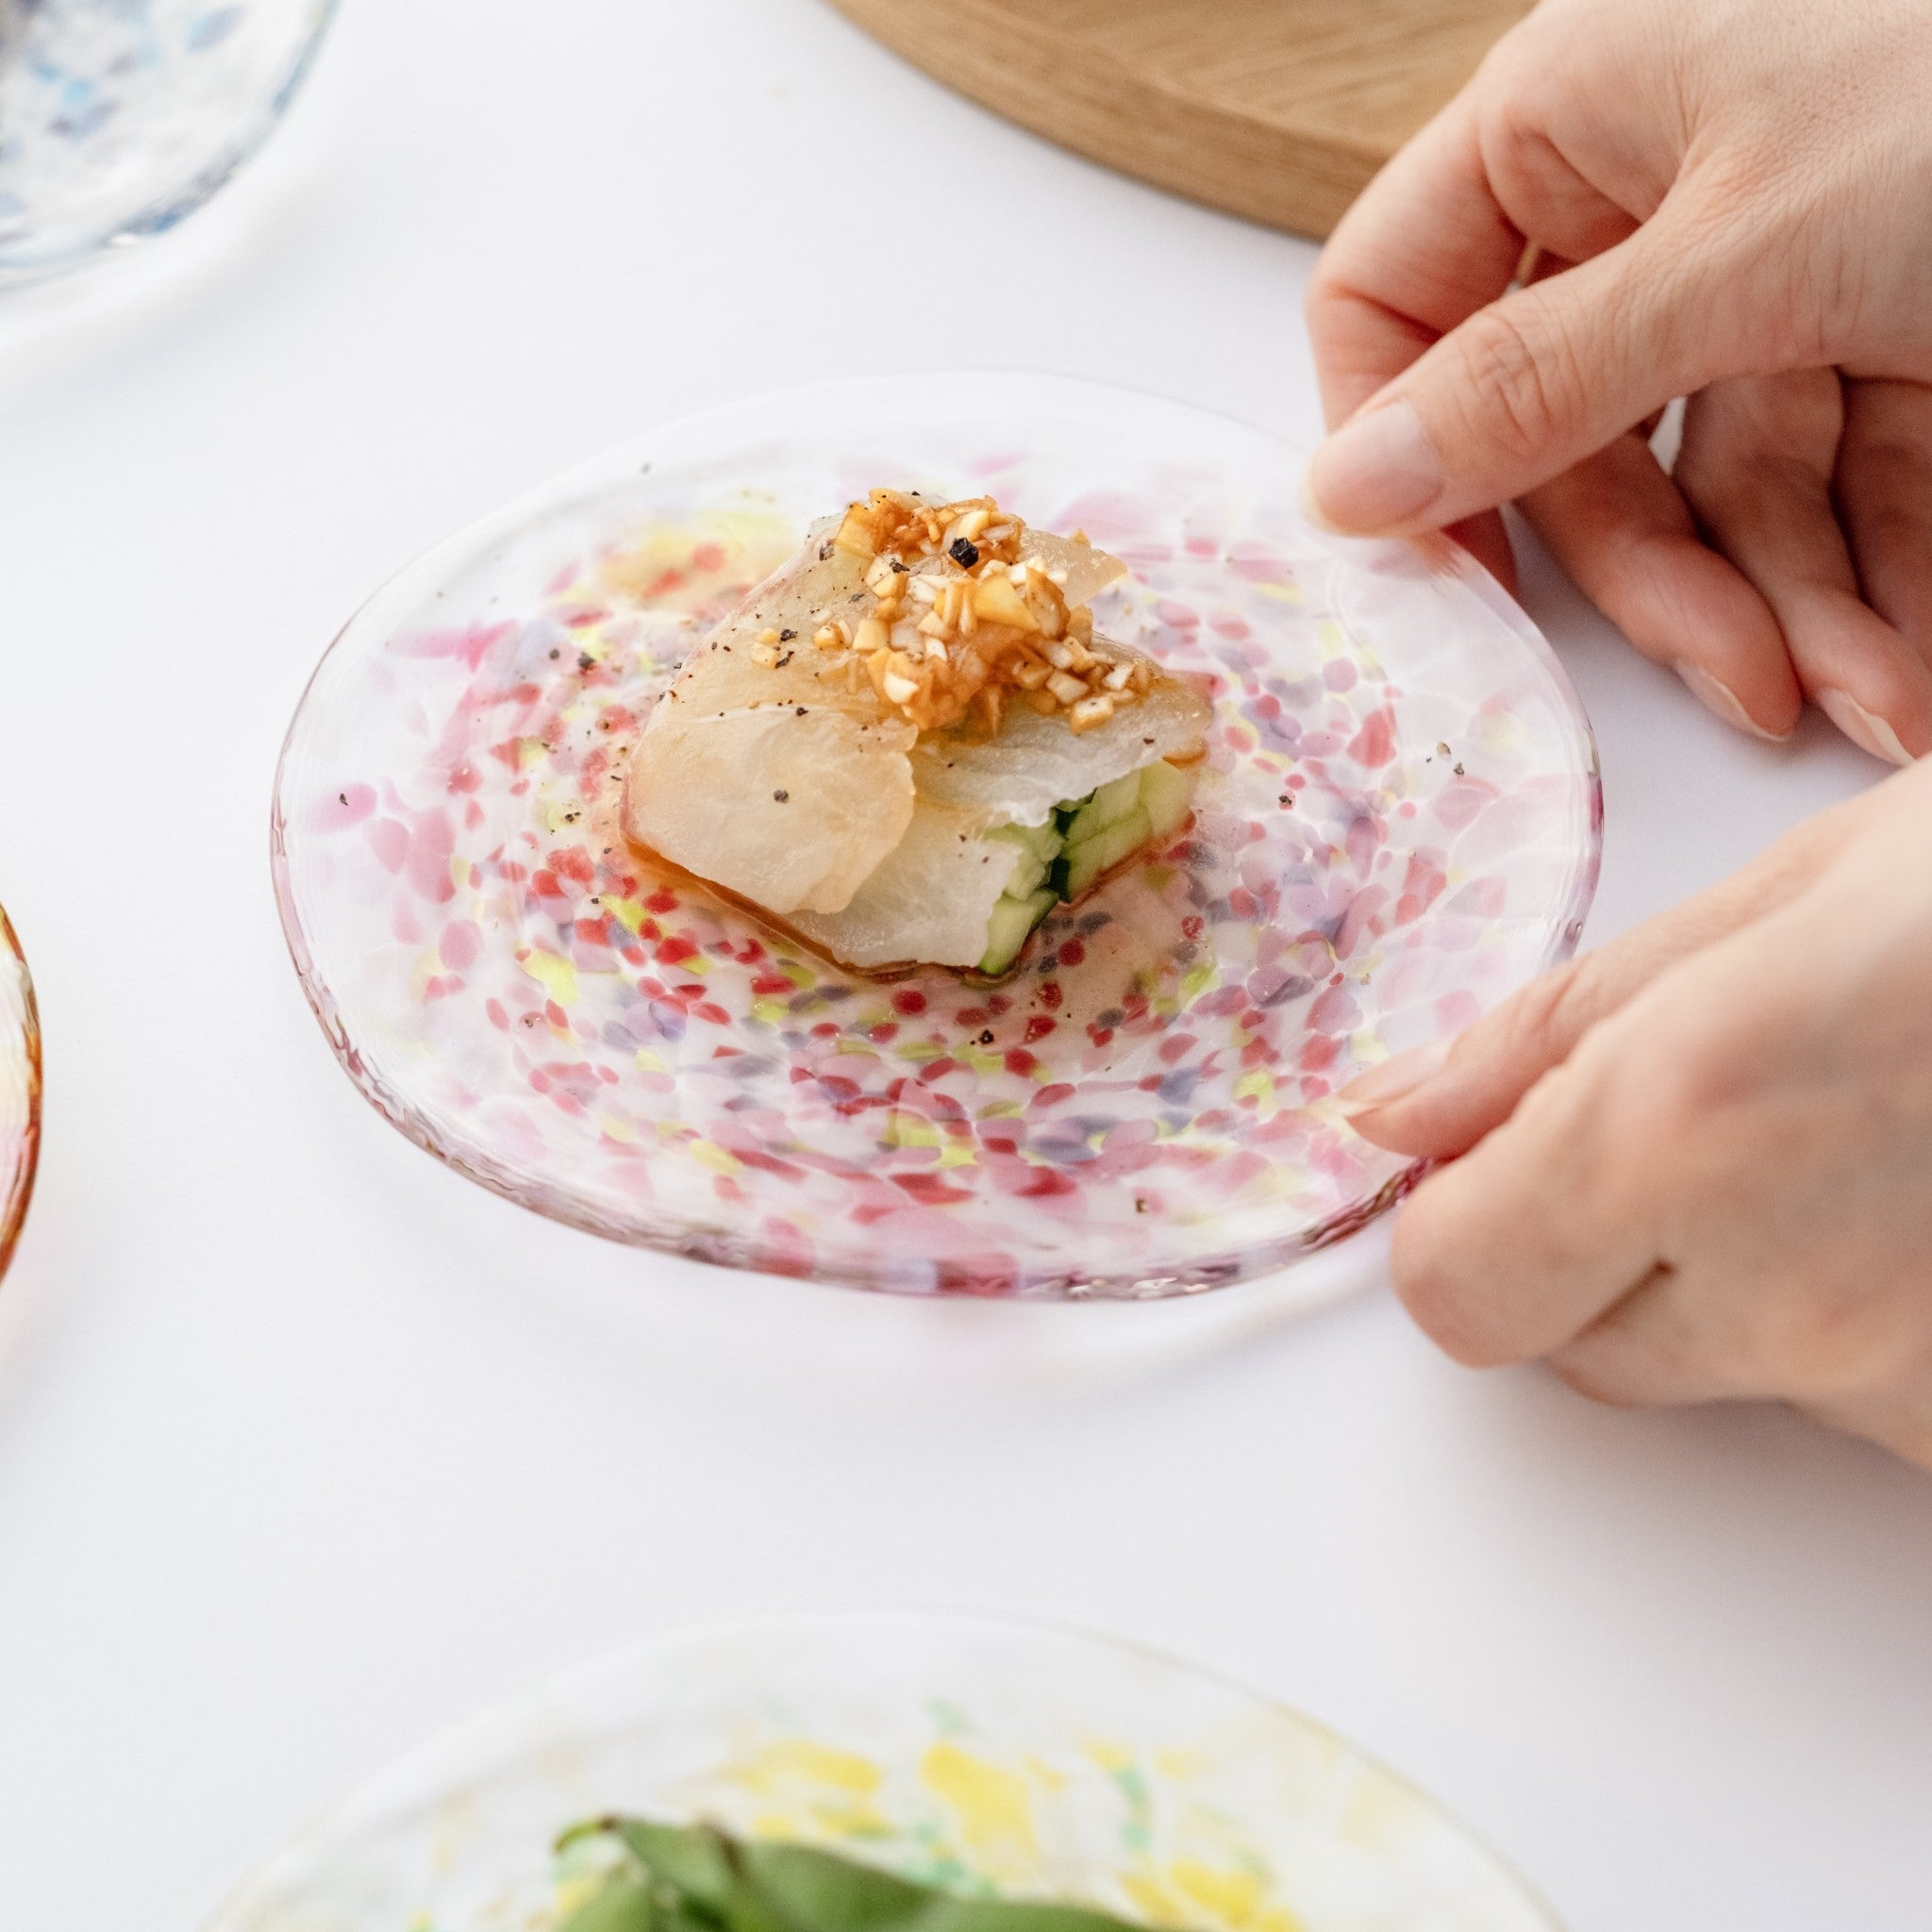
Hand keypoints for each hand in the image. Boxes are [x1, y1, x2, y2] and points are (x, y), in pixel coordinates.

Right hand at [1304, 0, 1931, 764]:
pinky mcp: (1881, 335)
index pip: (1391, 297)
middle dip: (1670, 575)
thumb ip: (1534, 381)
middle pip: (1572, 435)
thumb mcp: (1747, 252)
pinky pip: (1835, 483)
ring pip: (1712, 485)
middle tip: (1733, 675)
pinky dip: (1880, 581)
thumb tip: (1344, 490)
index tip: (1441, 576)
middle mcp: (1651, 196)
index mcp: (1570, 118)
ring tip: (1871, 701)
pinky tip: (1916, 670)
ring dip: (1793, 609)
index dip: (1396, 442)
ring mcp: (1771, 274)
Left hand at [1336, 756, 1931, 1466]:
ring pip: (1726, 1377)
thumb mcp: (1766, 904)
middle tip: (1716, 1120)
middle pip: (1576, 1351)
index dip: (1460, 1224)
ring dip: (1748, 1280)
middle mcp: (1790, 1289)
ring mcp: (1914, 1382)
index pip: (1454, 1290)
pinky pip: (1858, 1400)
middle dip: (1593, 1252)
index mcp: (1681, 1127)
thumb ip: (1549, 1040)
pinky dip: (1867, 1314)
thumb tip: (1391, 1121)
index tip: (1496, 1164)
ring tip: (1876, 1134)